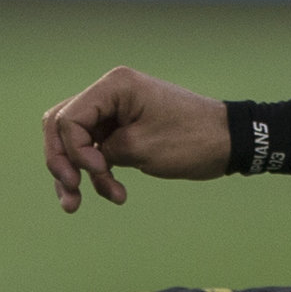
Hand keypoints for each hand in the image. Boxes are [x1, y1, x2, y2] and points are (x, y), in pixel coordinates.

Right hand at [41, 67, 229, 211]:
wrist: (228, 142)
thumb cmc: (190, 140)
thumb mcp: (139, 148)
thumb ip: (100, 153)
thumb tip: (78, 159)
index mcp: (114, 86)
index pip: (68, 119)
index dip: (74, 151)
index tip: (98, 171)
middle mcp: (110, 92)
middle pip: (61, 125)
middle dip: (62, 161)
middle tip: (71, 192)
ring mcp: (116, 110)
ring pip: (75, 140)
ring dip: (75, 172)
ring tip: (74, 205)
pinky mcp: (122, 128)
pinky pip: (95, 148)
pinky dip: (97, 172)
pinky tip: (114, 194)